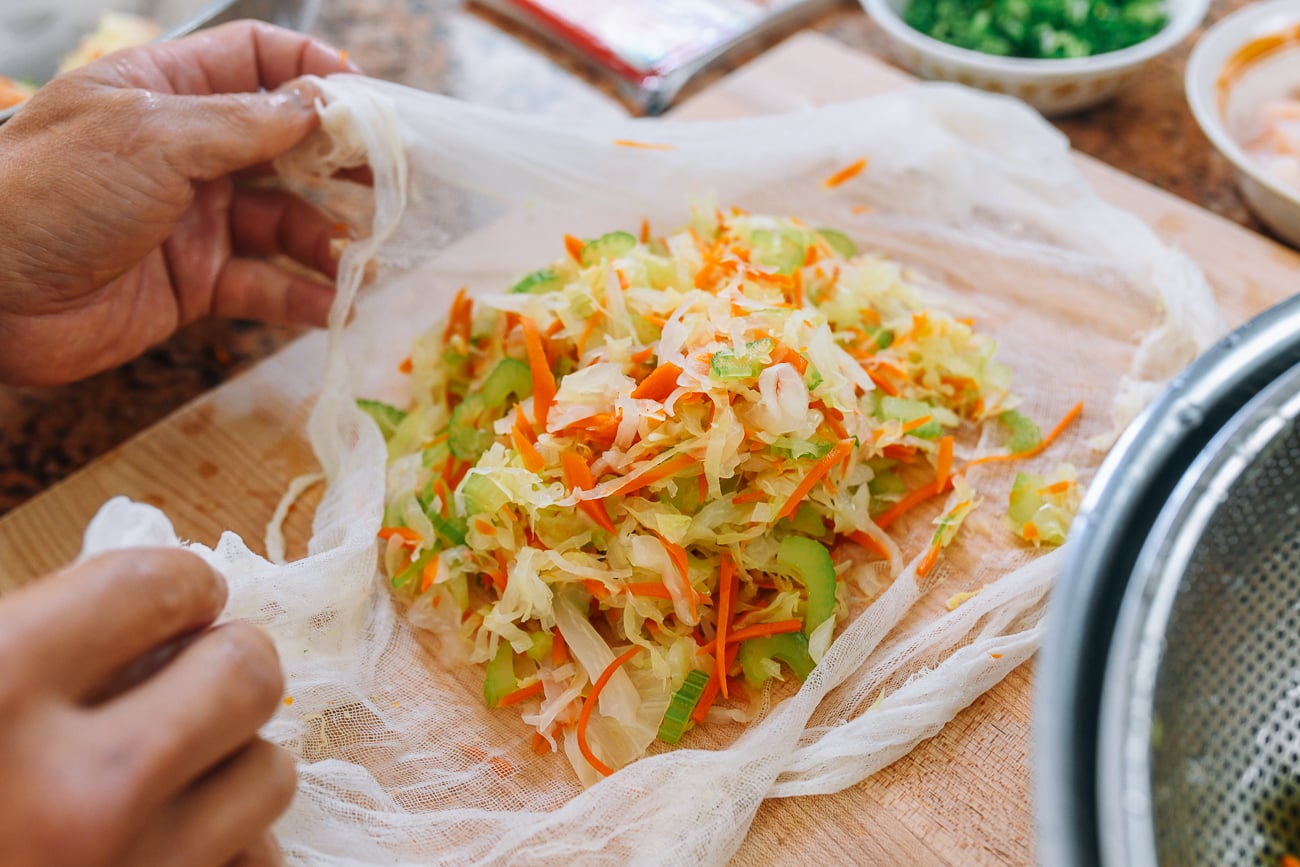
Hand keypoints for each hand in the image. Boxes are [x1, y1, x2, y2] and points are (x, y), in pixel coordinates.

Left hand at [0, 21, 360, 386]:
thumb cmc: (50, 194)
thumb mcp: (152, 138)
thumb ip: (244, 124)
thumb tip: (319, 106)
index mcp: (167, 92)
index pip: (258, 61)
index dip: (315, 73)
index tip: (365, 103)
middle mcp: (188, 152)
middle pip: (286, 146)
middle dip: (340, 165)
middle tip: (388, 186)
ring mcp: (194, 219)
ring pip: (285, 222)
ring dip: (330, 240)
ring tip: (365, 261)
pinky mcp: (195, 283)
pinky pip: (265, 285)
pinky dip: (304, 296)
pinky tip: (335, 305)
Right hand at [0, 549, 292, 865]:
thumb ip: (22, 646)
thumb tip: (142, 601)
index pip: (155, 585)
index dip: (178, 584)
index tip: (183, 598)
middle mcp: (76, 793)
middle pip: (244, 675)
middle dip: (226, 662)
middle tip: (197, 671)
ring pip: (265, 774)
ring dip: (231, 760)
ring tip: (177, 766)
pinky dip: (227, 851)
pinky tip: (175, 844)